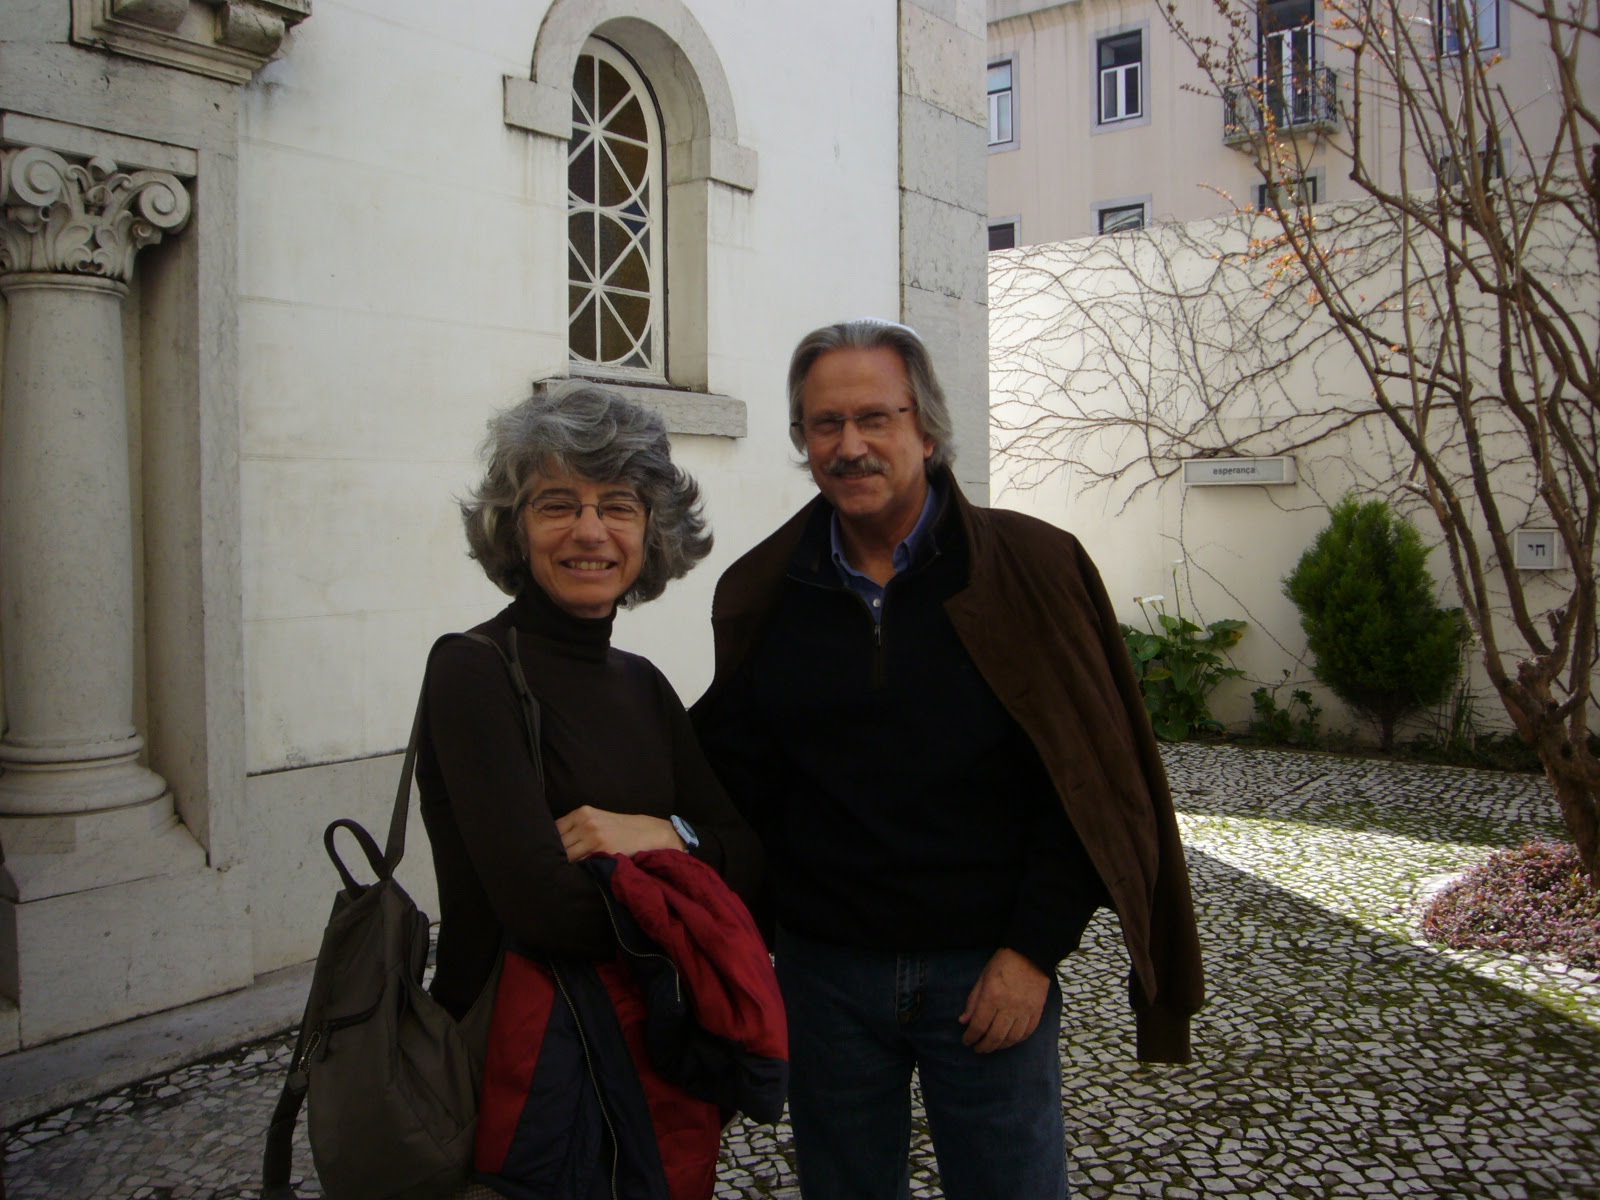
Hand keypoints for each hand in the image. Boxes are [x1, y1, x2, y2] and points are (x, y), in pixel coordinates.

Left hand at [554, 807, 684, 861]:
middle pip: (558, 843)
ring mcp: (594, 837)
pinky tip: (574, 874)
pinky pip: (581, 863)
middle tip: (548, 865)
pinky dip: (576, 869)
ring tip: (559, 872)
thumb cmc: (620, 828)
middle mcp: (586, 822)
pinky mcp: (602, 851)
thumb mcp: (598, 819)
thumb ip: (577, 826)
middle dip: (554, 854)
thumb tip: (552, 842)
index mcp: (583, 812)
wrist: (648, 833)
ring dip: (562, 864)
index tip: (546, 852)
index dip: (549, 842)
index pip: (554, 829)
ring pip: (566, 855)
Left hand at [958, 948, 1050, 1052]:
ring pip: (1012, 1038)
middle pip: (995, 1036)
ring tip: (992, 1047)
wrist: (1031, 954)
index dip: (971, 1037)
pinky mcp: (1037, 1011)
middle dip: (984, 1046)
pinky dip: (1017, 1040)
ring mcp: (1025, 1010)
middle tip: (978, 1049)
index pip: (979, 1025)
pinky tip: (1009, 1041)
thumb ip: (973, 1001)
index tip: (966, 1041)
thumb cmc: (1003, 963)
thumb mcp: (983, 978)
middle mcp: (1009, 1006)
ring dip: (1000, 1046)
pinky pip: (1027, 1033)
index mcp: (992, 996)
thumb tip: (964, 1021)